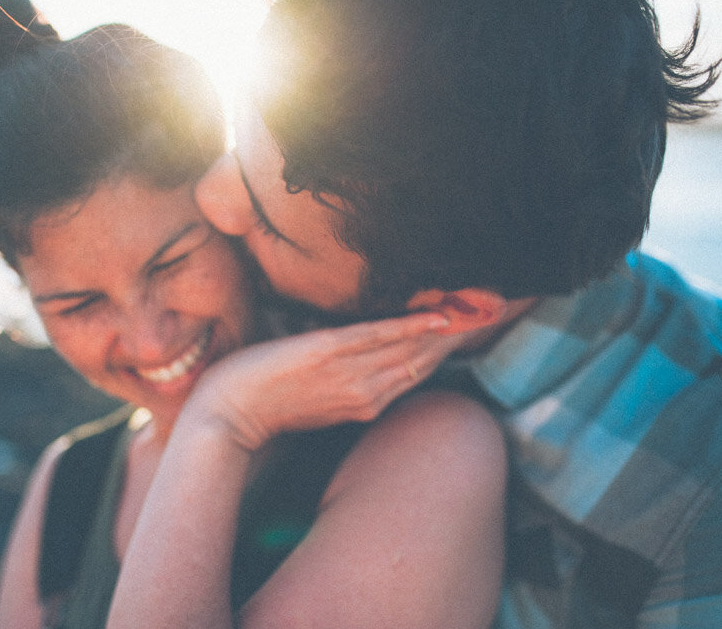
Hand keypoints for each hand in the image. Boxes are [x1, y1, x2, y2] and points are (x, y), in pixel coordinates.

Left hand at [183, 311, 464, 449]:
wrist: (227, 416)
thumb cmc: (269, 405)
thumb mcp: (321, 399)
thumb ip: (349, 382)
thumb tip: (369, 360)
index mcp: (367, 402)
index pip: (418, 370)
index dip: (449, 348)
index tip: (475, 325)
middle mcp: (367, 391)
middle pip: (424, 359)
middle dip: (461, 334)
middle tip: (494, 306)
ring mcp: (348, 373)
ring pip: (409, 348)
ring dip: (446, 327)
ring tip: (478, 304)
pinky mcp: (326, 353)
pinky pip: (375, 336)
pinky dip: (408, 326)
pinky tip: (436, 316)